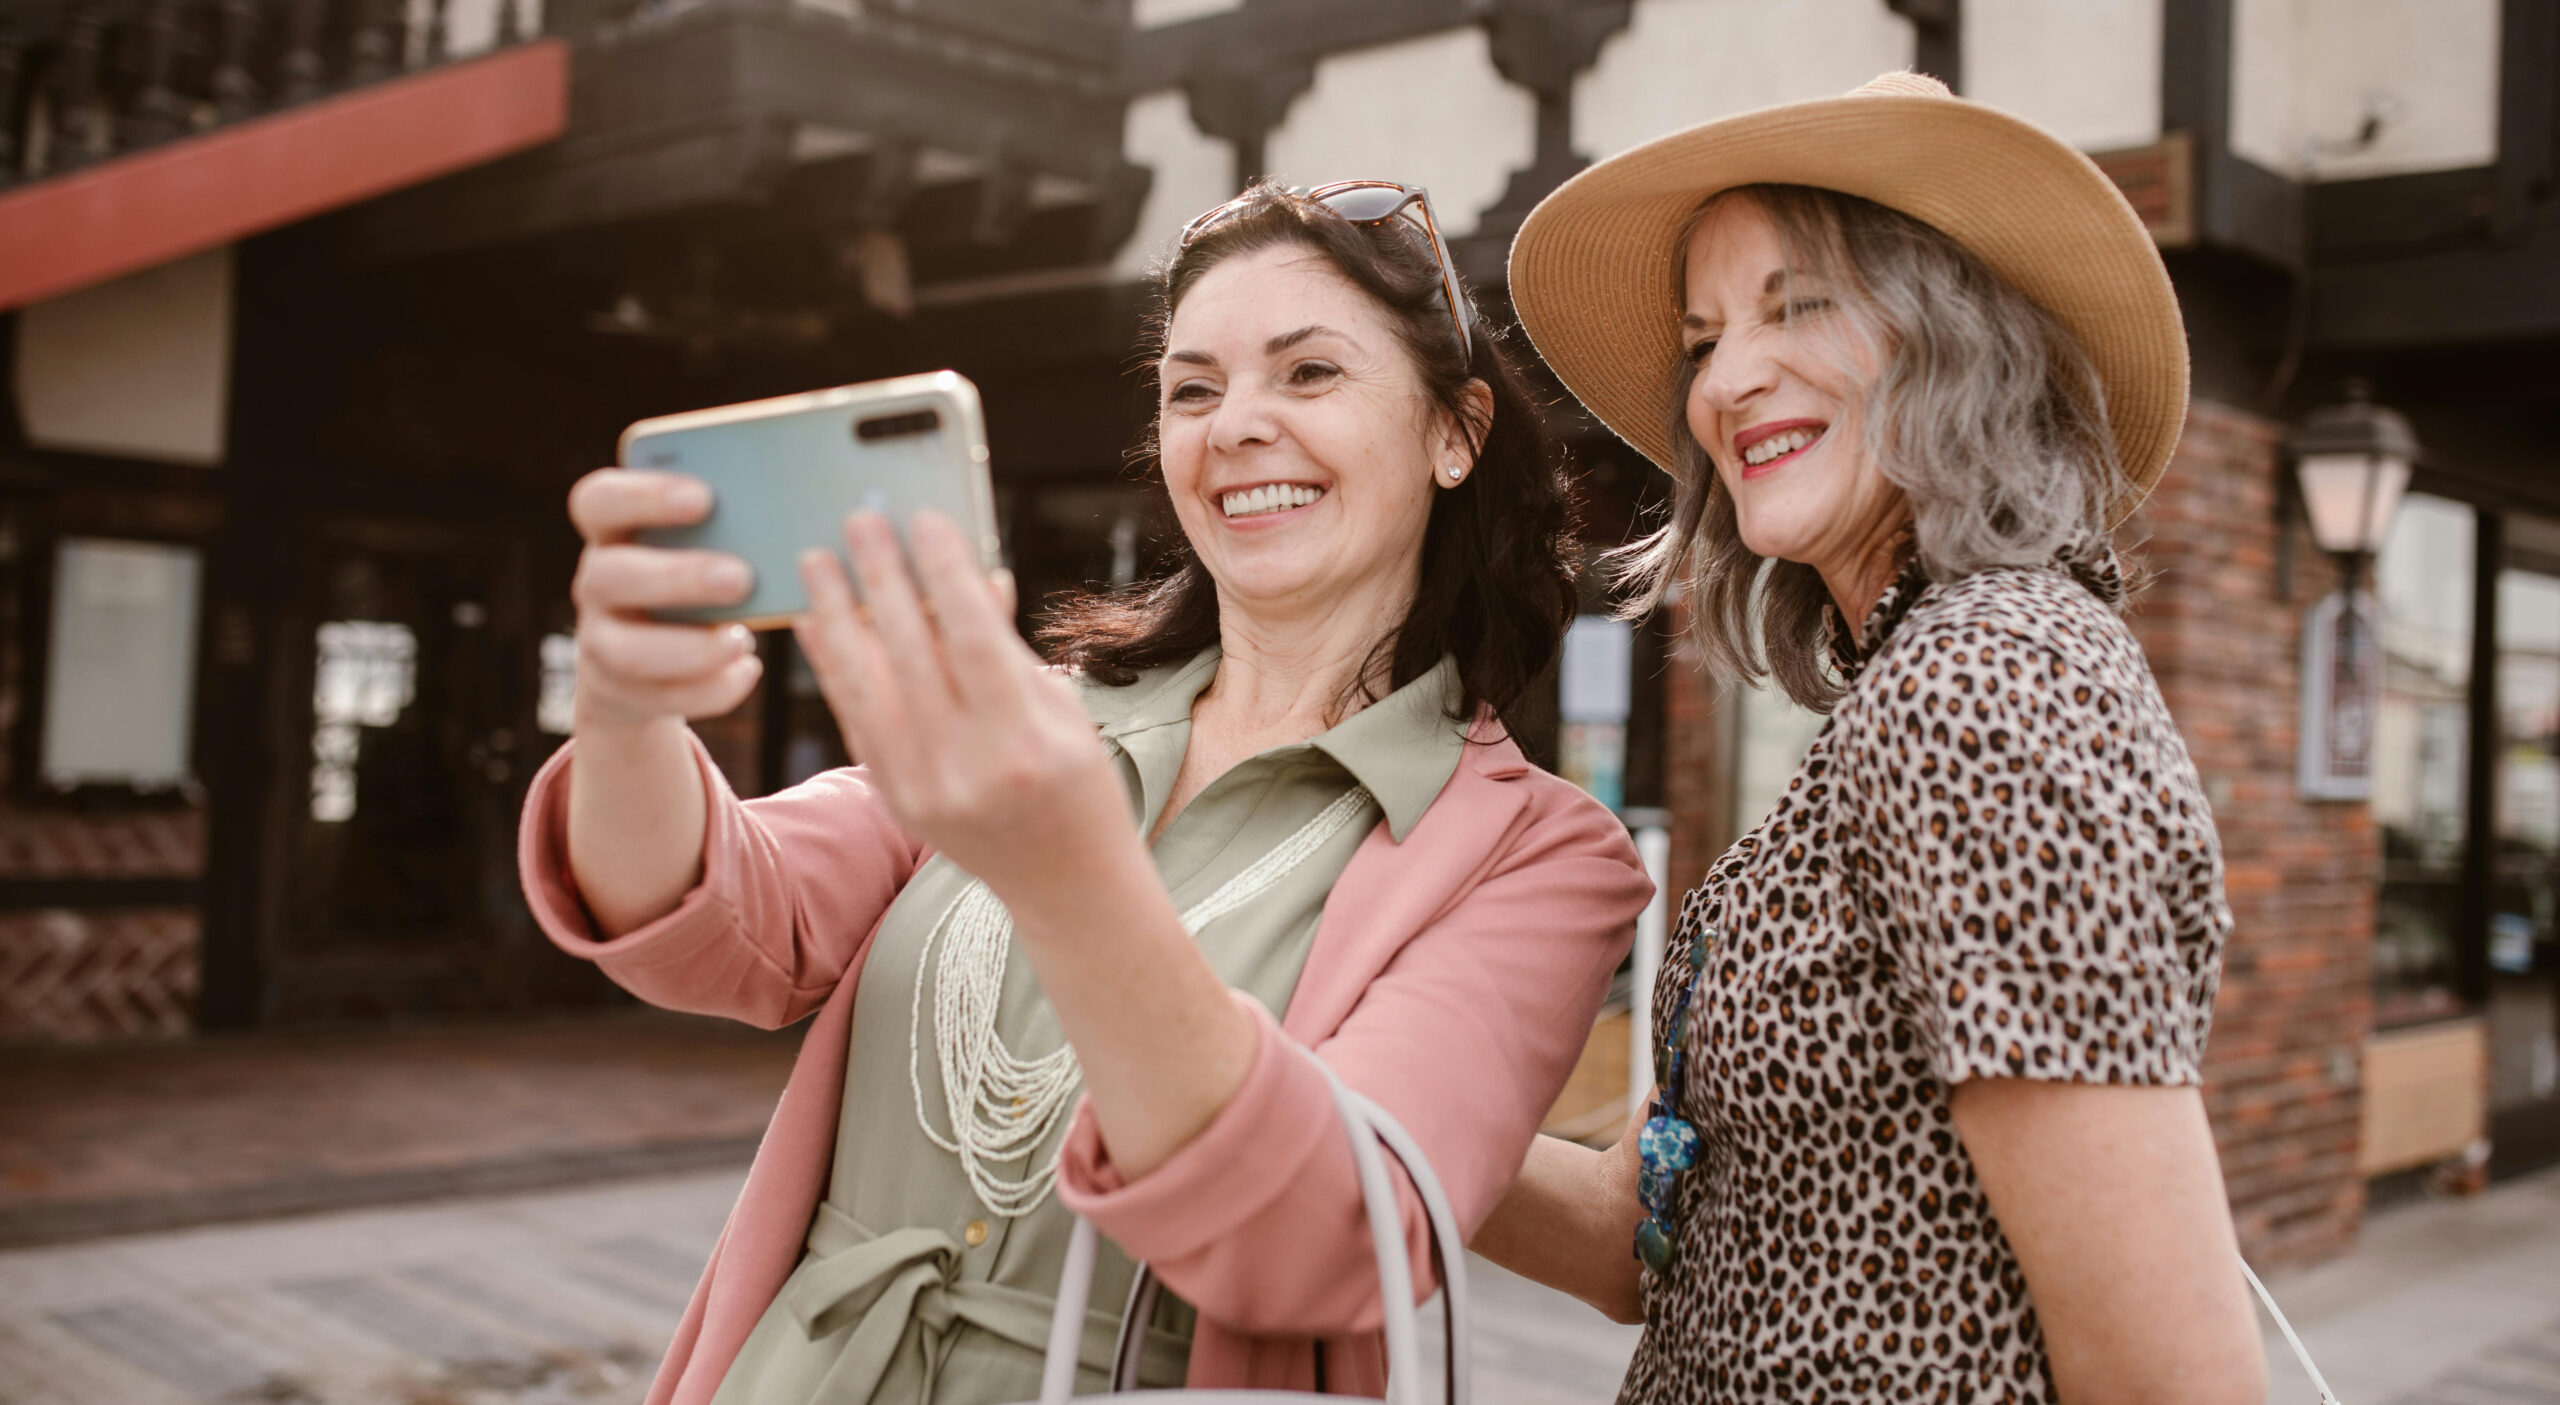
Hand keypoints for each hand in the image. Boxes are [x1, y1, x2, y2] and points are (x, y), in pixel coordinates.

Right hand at [565, 468, 762, 732]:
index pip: (599, 500)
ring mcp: (600, 640)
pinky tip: (748, 670)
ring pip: (627, 651)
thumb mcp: (702, 544)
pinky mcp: (620, 691)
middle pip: (610, 575)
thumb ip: (731, 523)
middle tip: (741, 578)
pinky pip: (660, 697)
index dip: (644, 496)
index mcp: (613, 529)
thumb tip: (796, 504)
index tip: (705, 498)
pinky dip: (710, 689)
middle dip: (678, 577)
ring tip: (742, 640)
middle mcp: (597, 582)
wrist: (652, 658)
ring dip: (691, 648)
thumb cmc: (694, 575)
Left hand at [791, 509, 1130, 900]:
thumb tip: (970, 576)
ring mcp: (922, 789)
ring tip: (817, 558)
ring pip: (866, 684)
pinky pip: (852, 718)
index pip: (971, 638)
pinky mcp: (895, 799)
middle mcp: (967, 767)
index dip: (944, 573)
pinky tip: (817, 622)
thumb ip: (1008, 648)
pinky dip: (832, 666)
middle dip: (882, 578)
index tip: (925, 519)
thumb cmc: (1079, 785)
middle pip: (910, 653)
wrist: (1067, 885)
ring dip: (836, 614)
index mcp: (1023, 741)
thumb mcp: (1064, 711)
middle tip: (861, 520)